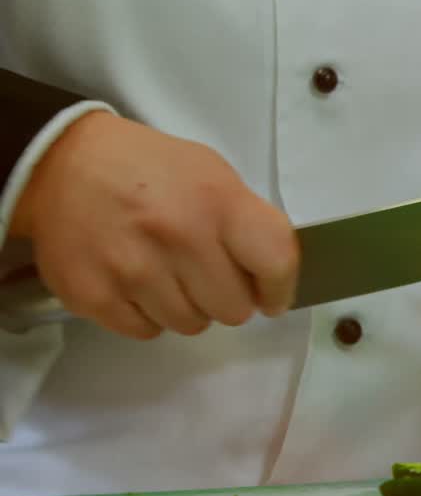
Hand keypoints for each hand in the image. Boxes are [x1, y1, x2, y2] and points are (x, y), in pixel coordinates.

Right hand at [10, 112, 298, 338]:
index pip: (275, 262)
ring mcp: (132, 270)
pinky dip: (147, 315)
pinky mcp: (93, 296)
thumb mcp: (212, 174)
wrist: (63, 164)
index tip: (271, 295)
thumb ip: (247, 222)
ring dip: (186, 306)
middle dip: (227, 297)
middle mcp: (178, 238)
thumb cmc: (151, 169)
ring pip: (191, 325)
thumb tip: (270, 277)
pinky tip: (136, 282)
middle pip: (234, 310)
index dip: (281, 287)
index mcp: (217, 203)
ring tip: (166, 271)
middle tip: (207, 275)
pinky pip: (146, 331)